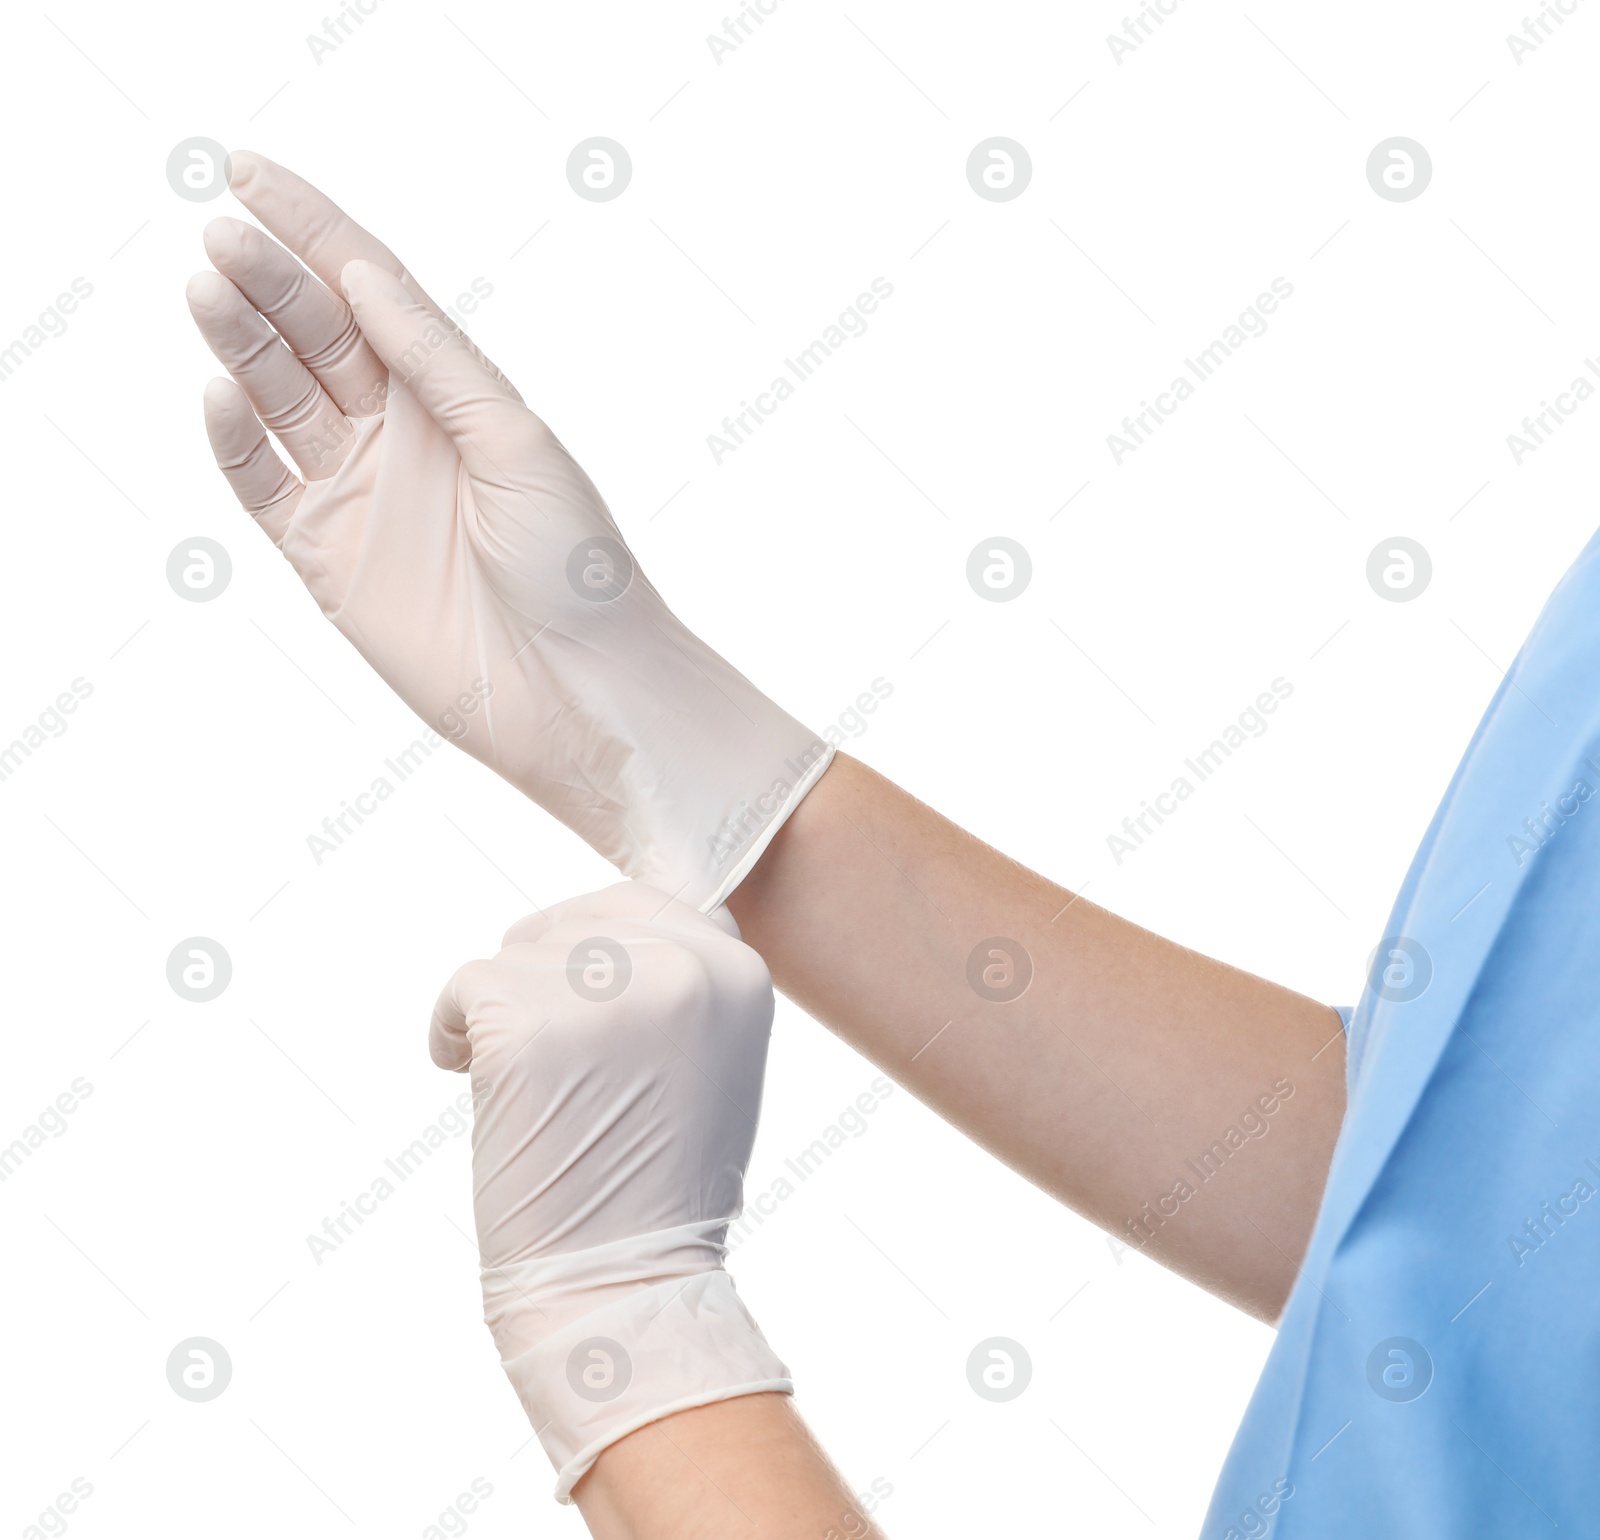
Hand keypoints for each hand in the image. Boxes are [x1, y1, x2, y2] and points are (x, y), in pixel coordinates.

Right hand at [187, 152, 830, 909]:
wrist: (578, 687)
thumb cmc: (575, 564)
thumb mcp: (517, 441)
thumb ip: (436, 361)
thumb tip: (363, 274)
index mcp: (451, 391)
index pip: (368, 288)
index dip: (310, 226)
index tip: (248, 173)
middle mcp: (397, 430)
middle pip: (315, 334)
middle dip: (270, 279)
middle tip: (224, 238)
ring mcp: (355, 490)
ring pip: (278, 396)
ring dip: (242, 342)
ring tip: (210, 287)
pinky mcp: (323, 557)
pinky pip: (261, 485)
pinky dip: (236, 442)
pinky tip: (221, 394)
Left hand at [431, 881, 789, 1500]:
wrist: (623, 1282)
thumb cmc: (662, 1183)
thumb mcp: (715, 1058)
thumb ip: (683, 983)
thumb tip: (609, 926)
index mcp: (740, 971)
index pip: (643, 905)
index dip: (596, 956)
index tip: (581, 1019)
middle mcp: (682, 965)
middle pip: (573, 920)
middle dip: (542, 981)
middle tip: (545, 1061)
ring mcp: (604, 992)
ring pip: (515, 953)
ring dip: (501, 1013)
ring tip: (527, 1089)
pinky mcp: (527, 1023)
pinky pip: (463, 987)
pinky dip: (452, 1034)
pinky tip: (472, 1084)